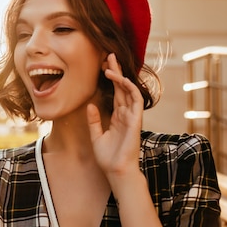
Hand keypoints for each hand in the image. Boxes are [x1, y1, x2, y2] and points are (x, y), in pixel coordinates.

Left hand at [87, 53, 142, 184]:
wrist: (116, 171)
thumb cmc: (108, 158)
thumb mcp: (96, 136)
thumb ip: (94, 121)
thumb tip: (90, 105)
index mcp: (118, 117)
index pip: (116, 92)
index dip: (111, 78)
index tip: (103, 65)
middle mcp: (126, 114)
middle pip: (122, 87)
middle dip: (116, 70)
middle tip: (109, 55)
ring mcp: (132, 116)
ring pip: (129, 89)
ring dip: (121, 75)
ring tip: (110, 63)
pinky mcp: (136, 120)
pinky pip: (135, 99)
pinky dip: (128, 87)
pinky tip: (119, 78)